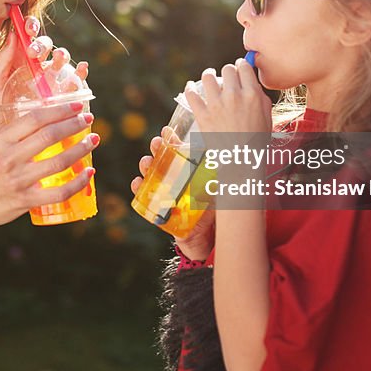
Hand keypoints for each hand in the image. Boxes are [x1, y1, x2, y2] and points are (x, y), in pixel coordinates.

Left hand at [0, 19, 88, 156]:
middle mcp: (39, 72)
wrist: (0, 148)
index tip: (26, 32)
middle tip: (36, 53)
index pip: (28, 39)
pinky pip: (76, 84)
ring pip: (63, 64)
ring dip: (63, 57)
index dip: (30, 29)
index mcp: (20, 65)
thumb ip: (1, 66)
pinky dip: (81, 74)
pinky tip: (80, 70)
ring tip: (58, 59)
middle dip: (45, 46)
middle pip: (48, 49)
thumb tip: (10, 36)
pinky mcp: (66, 100)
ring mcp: (54, 85)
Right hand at [0, 102, 99, 232]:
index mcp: (1, 139)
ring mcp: (18, 180)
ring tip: (93, 141)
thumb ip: (17, 135)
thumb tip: (52, 121)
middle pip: (49, 136)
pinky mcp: (25, 201)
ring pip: (58, 162)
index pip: (35, 118)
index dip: (60, 110)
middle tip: (89, 119)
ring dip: (81, 149)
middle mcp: (9, 157)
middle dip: (74, 125)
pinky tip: (89, 173)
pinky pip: (59, 192)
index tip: (76, 106)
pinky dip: (78, 182)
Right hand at [131, 130, 214, 261]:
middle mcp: (176, 179)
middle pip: (163, 159)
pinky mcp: (159, 208)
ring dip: (146, 166)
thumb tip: (234, 162)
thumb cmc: (216, 212)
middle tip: (156, 144)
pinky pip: (145, 197)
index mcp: (190, 172)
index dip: (172, 140)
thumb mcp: (222, 193)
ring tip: (146, 162)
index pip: (180, 152)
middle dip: (156, 149)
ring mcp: (165, 193)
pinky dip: (139, 189)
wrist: (208, 239)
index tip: (167, 131)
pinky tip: (137, 183)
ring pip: (151, 175)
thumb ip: (226, 181)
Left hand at [184, 60, 272, 136]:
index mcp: (252, 95)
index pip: (244, 67)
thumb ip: (260, 96)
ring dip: (209, 76)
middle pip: (227, 69)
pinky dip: (190, 89)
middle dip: (227, 71)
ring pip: (208, 77)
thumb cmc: (257, 140)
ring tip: (209, 77)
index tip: (239, 67)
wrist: (242, 161)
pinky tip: (191, 88)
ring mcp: (216, 105)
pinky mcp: (202, 115)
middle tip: (226, 77)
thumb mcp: (267, 115)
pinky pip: (191, 95)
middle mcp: (234, 96)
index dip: (241, 65)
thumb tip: (252, 83)